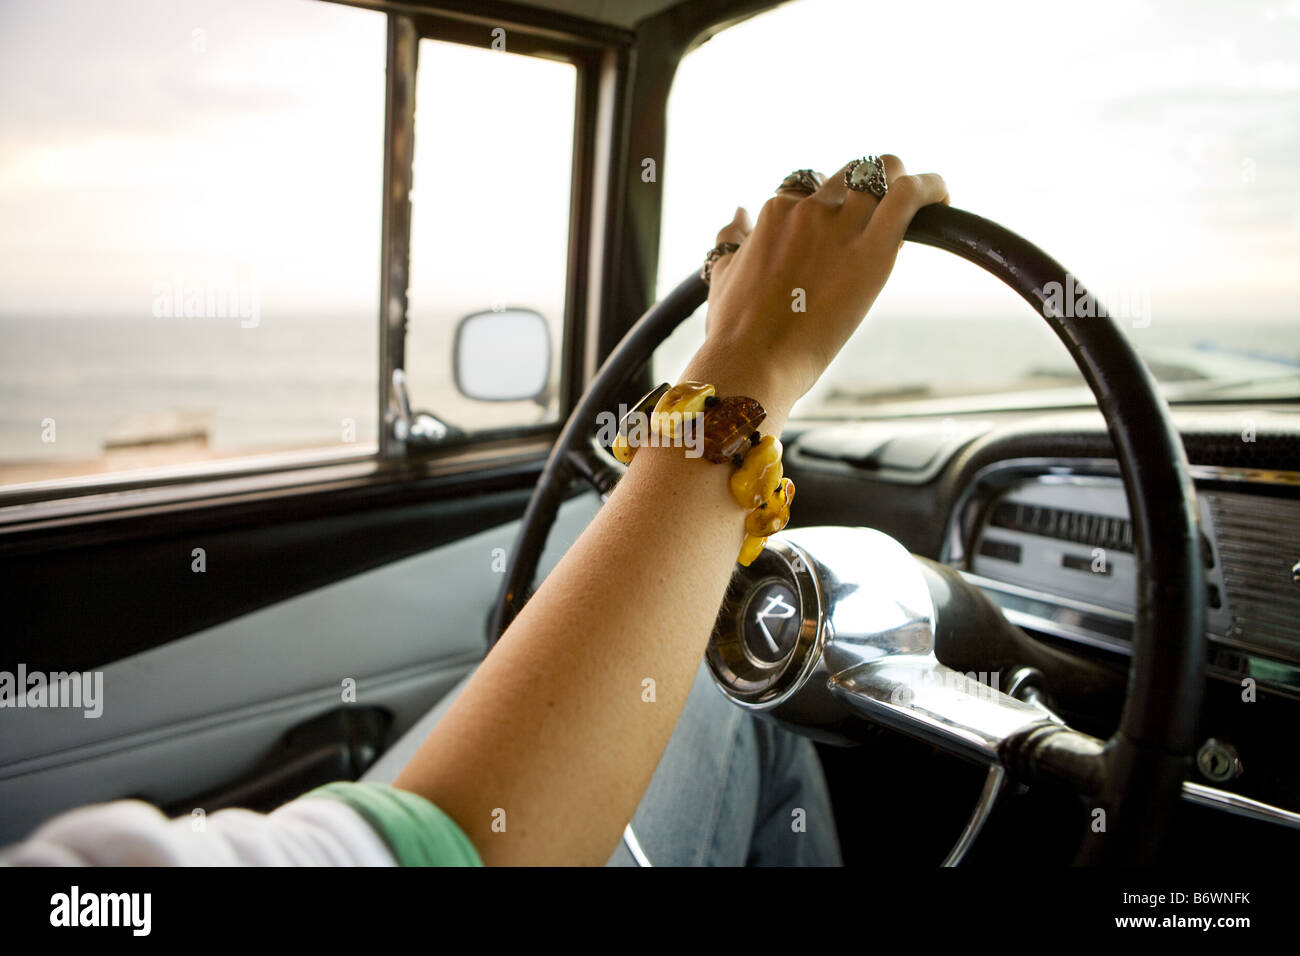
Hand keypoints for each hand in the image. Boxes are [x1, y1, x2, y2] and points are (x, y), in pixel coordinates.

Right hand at [685, 156, 947, 417]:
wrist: (751, 362)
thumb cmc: (733, 331)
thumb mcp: (722, 273)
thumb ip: (732, 239)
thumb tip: (737, 213)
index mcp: (775, 212)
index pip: (812, 189)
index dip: (831, 207)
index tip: (843, 230)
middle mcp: (807, 208)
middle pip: (850, 174)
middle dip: (869, 187)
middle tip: (883, 215)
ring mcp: (839, 224)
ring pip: (882, 172)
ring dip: (902, 180)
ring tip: (920, 201)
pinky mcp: (873, 249)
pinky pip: (910, 195)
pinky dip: (931, 186)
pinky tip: (942, 196)